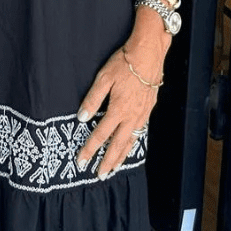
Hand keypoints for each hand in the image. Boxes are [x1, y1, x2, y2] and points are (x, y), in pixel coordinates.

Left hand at [76, 23, 169, 177]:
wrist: (149, 55)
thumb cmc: (124, 63)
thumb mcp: (103, 77)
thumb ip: (92, 99)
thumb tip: (81, 117)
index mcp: (117, 109)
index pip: (100, 135)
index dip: (89, 150)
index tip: (81, 161)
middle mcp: (131, 116)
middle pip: (117, 145)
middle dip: (107, 161)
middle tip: (99, 175)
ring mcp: (141, 115)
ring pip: (130, 142)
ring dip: (121, 157)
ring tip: (114, 168)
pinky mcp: (148, 110)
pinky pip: (140, 133)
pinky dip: (133, 144)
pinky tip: (129, 147)